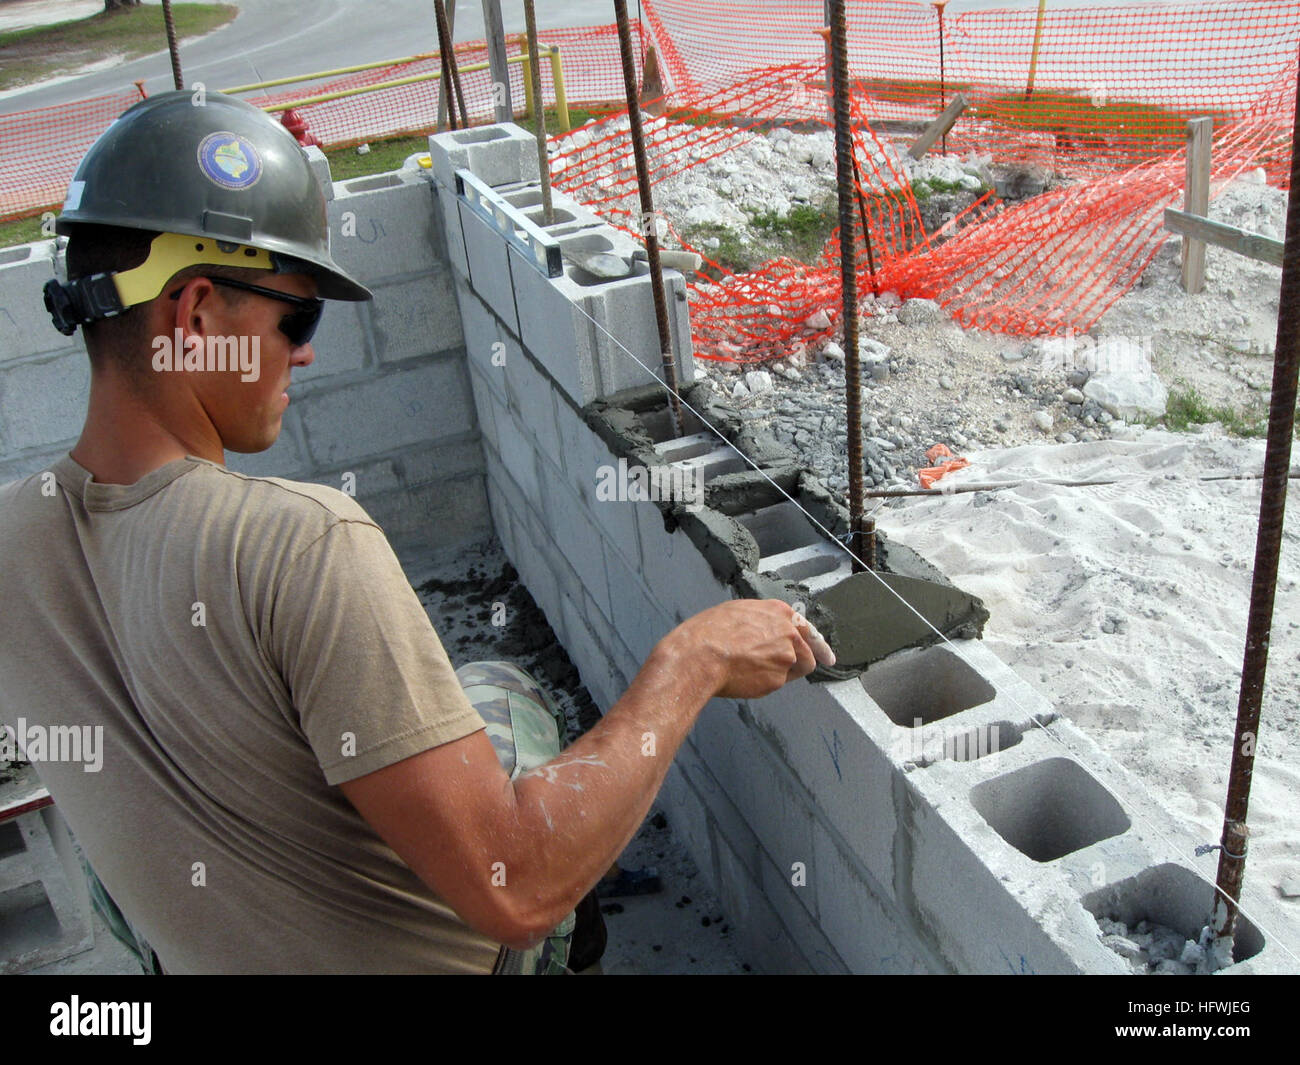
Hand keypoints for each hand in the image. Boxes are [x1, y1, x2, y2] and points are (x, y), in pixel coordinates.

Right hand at [656, 599, 834, 700]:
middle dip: (800, 663)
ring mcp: (786, 657)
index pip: (807, 629)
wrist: (700, 655)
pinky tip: (744, 677)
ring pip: (793, 671)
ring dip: (781, 673)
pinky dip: (763, 683)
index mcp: (779, 612)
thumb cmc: (709, 632)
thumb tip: (763, 632)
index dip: (818, 645)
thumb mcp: (736, 612)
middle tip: (784, 669)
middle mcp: (788, 633)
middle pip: (808, 654)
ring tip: (752, 669)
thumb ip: (760, 621)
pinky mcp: (777, 680)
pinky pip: (775, 684)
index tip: (827, 656)